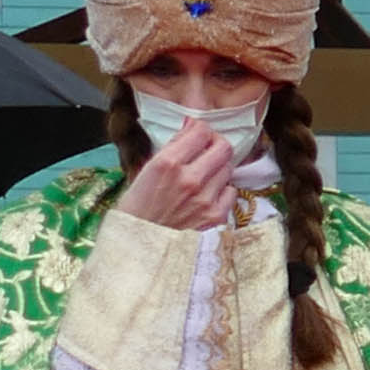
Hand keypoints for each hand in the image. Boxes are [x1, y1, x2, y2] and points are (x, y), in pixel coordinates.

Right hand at [114, 120, 244, 230]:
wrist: (139, 241)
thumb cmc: (139, 204)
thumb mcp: (147, 168)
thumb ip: (172, 147)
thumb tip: (192, 128)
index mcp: (168, 163)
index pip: (201, 131)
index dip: (201, 128)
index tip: (198, 132)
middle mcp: (190, 179)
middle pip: (223, 148)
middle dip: (216, 144)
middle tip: (208, 148)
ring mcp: (206, 199)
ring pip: (228, 169)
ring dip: (218, 168)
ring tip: (203, 175)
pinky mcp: (216, 216)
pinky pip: (231, 192)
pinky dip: (222, 190)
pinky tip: (208, 194)